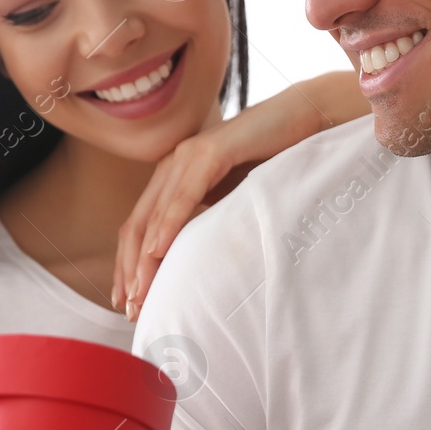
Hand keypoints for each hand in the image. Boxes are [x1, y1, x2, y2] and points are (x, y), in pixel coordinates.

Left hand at [114, 126, 260, 320]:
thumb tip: (195, 264)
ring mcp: (187, 155)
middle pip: (137, 226)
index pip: (139, 228)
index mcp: (172, 178)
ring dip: (144, 257)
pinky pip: (183, 194)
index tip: (127, 302)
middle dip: (129, 270)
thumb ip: (208, 221)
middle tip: (129, 308)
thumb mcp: (232, 200)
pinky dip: (168, 225)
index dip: (128, 266)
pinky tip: (158, 251)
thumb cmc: (272, 161)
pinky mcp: (210, 150)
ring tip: (139, 291)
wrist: (303, 120)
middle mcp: (171, 165)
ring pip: (154, 214)